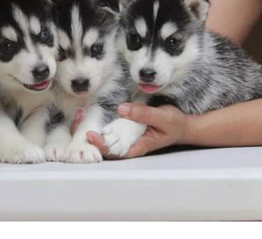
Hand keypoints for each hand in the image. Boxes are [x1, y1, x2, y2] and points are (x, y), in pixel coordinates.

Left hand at [73, 103, 189, 158]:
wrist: (181, 124)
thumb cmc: (174, 124)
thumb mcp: (162, 117)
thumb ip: (143, 114)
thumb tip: (122, 109)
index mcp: (138, 146)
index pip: (116, 152)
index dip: (102, 147)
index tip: (91, 136)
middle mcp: (129, 143)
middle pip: (105, 146)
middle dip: (90, 138)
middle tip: (80, 121)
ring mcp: (125, 135)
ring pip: (104, 137)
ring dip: (91, 128)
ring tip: (80, 116)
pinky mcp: (124, 127)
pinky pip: (109, 127)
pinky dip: (98, 121)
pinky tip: (88, 113)